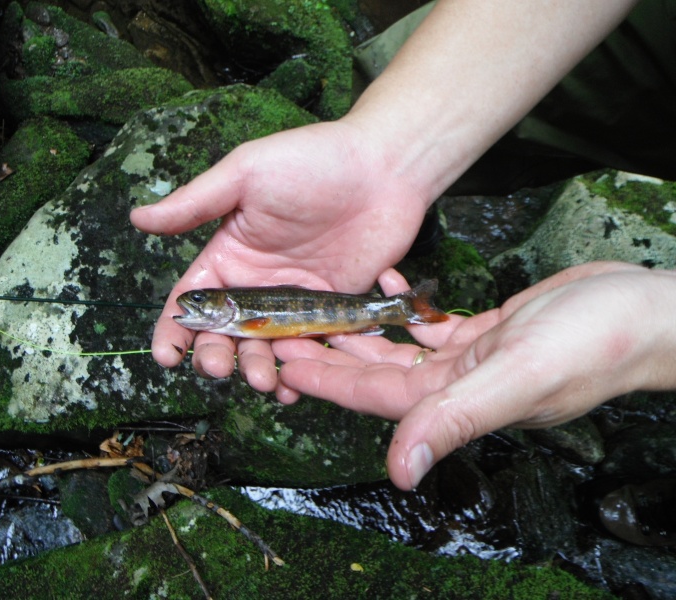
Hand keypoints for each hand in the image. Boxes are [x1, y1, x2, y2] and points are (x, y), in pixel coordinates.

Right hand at [130, 120, 430, 390]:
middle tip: (222, 367)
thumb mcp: (245, 173)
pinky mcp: (331, 311)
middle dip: (217, 357)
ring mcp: (295, 301)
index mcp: (230, 255)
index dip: (175, 330)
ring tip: (263, 380)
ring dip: (257, 370)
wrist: (384, 168)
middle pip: (226, 335)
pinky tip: (295, 386)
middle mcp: (258, 284)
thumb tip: (137, 218)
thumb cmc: (312, 160)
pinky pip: (310, 348)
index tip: (166, 356)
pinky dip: (301, 371)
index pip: (193, 301)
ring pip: (266, 349)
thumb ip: (195, 203)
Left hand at [273, 262, 675, 488]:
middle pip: (378, 374)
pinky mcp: (491, 332)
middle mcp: (459, 385)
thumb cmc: (595, 342)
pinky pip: (435, 326)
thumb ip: (454, 420)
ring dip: (362, 333)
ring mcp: (474, 359)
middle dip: (332, 355)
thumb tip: (398, 473)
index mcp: (456, 399)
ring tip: (323, 310)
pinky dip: (407, 310)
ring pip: (401, 350)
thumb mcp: (517, 376)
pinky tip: (386, 288)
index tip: (283, 361)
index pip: (373, 394)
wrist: (649, 310)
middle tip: (288, 331)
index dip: (326, 380)